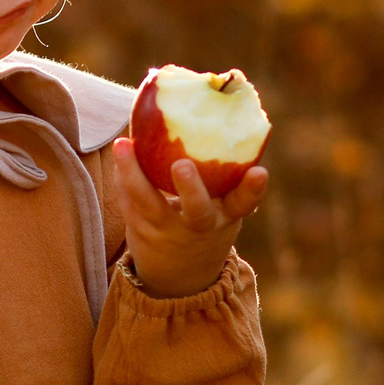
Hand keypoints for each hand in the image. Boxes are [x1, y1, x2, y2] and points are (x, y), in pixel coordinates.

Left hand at [109, 137, 267, 296]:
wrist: (178, 280)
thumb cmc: (207, 222)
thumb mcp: (223, 207)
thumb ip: (223, 173)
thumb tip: (212, 104)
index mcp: (225, 217)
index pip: (243, 203)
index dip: (253, 189)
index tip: (260, 172)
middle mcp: (198, 226)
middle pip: (197, 211)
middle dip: (190, 188)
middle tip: (182, 165)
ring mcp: (166, 231)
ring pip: (148, 204)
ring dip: (133, 173)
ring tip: (123, 145)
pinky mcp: (140, 230)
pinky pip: (128, 200)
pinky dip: (123, 175)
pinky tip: (123, 151)